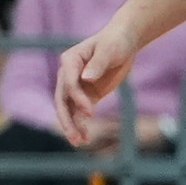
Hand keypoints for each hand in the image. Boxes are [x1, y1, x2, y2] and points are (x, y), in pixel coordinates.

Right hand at [51, 24, 132, 147]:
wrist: (124, 42)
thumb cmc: (116, 42)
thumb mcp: (109, 50)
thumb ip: (98, 64)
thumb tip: (86, 79)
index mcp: (69, 61)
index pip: (68, 83)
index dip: (77, 98)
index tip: (90, 112)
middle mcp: (68, 74)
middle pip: (62, 99)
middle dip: (66, 119)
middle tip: (74, 136)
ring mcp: (77, 86)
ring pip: (69, 109)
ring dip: (72, 126)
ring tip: (79, 142)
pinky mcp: (87, 94)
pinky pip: (80, 112)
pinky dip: (81, 125)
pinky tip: (86, 137)